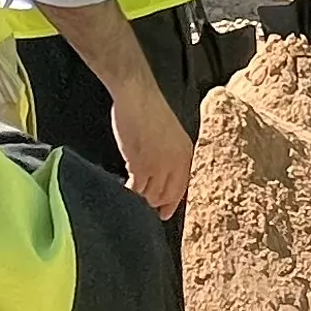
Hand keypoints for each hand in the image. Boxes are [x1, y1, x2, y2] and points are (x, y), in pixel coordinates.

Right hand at [112, 78, 196, 213]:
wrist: (137, 96)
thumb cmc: (149, 110)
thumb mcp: (171, 134)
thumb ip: (171, 156)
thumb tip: (162, 178)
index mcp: (186, 154)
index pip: (182, 188)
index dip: (172, 204)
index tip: (164, 214)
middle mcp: (176, 163)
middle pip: (166, 196)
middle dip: (154, 203)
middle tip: (143, 205)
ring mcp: (159, 167)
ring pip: (150, 195)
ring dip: (141, 197)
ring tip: (132, 192)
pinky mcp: (141, 166)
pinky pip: (136, 190)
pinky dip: (129, 192)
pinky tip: (124, 186)